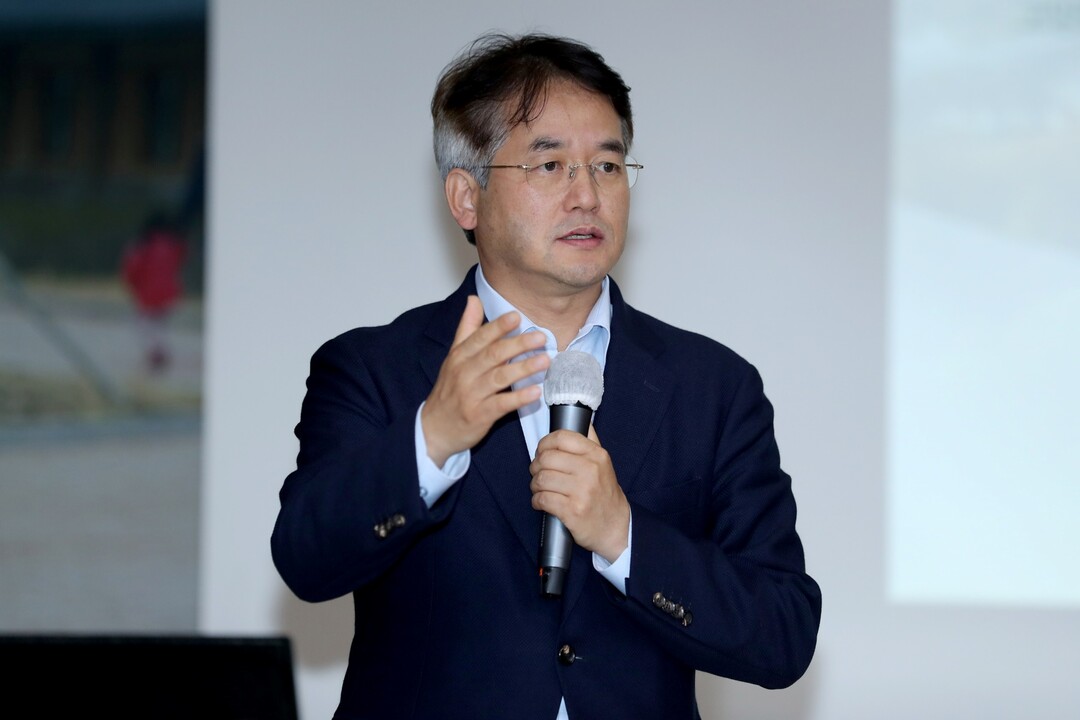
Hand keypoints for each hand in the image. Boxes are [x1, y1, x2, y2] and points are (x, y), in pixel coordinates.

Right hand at [421, 295, 549, 466]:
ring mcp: (471, 395)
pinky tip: (535, 392)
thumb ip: (467, 328)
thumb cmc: (449, 391)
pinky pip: (501, 405)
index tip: (516, 317)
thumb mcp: (454, 356)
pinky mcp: (479, 415)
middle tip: (540, 337)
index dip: (499, 326)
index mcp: (460, 356)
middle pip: (493, 355)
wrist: (434, 428)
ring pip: (499, 378)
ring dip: (523, 368)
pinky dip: (519, 398)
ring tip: (544, 360)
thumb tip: (474, 299)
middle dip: (518, 344)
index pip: (480, 337)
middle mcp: (465, 373)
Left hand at [529, 425, 629, 562]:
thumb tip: (579, 419)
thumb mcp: (603, 463)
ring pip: (541, 478)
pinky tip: (541, 502)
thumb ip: (590, 441)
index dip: (545, 443)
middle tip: (538, 474)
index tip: (542, 451)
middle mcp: (591, 470)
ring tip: (540, 489)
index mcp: (597, 455)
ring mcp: (582, 491)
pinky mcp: (572, 511)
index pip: (562, 437)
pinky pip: (542, 499)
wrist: (615, 527)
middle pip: (546, 458)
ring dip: (535, 485)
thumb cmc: (604, 494)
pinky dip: (536, 501)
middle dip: (536, 466)